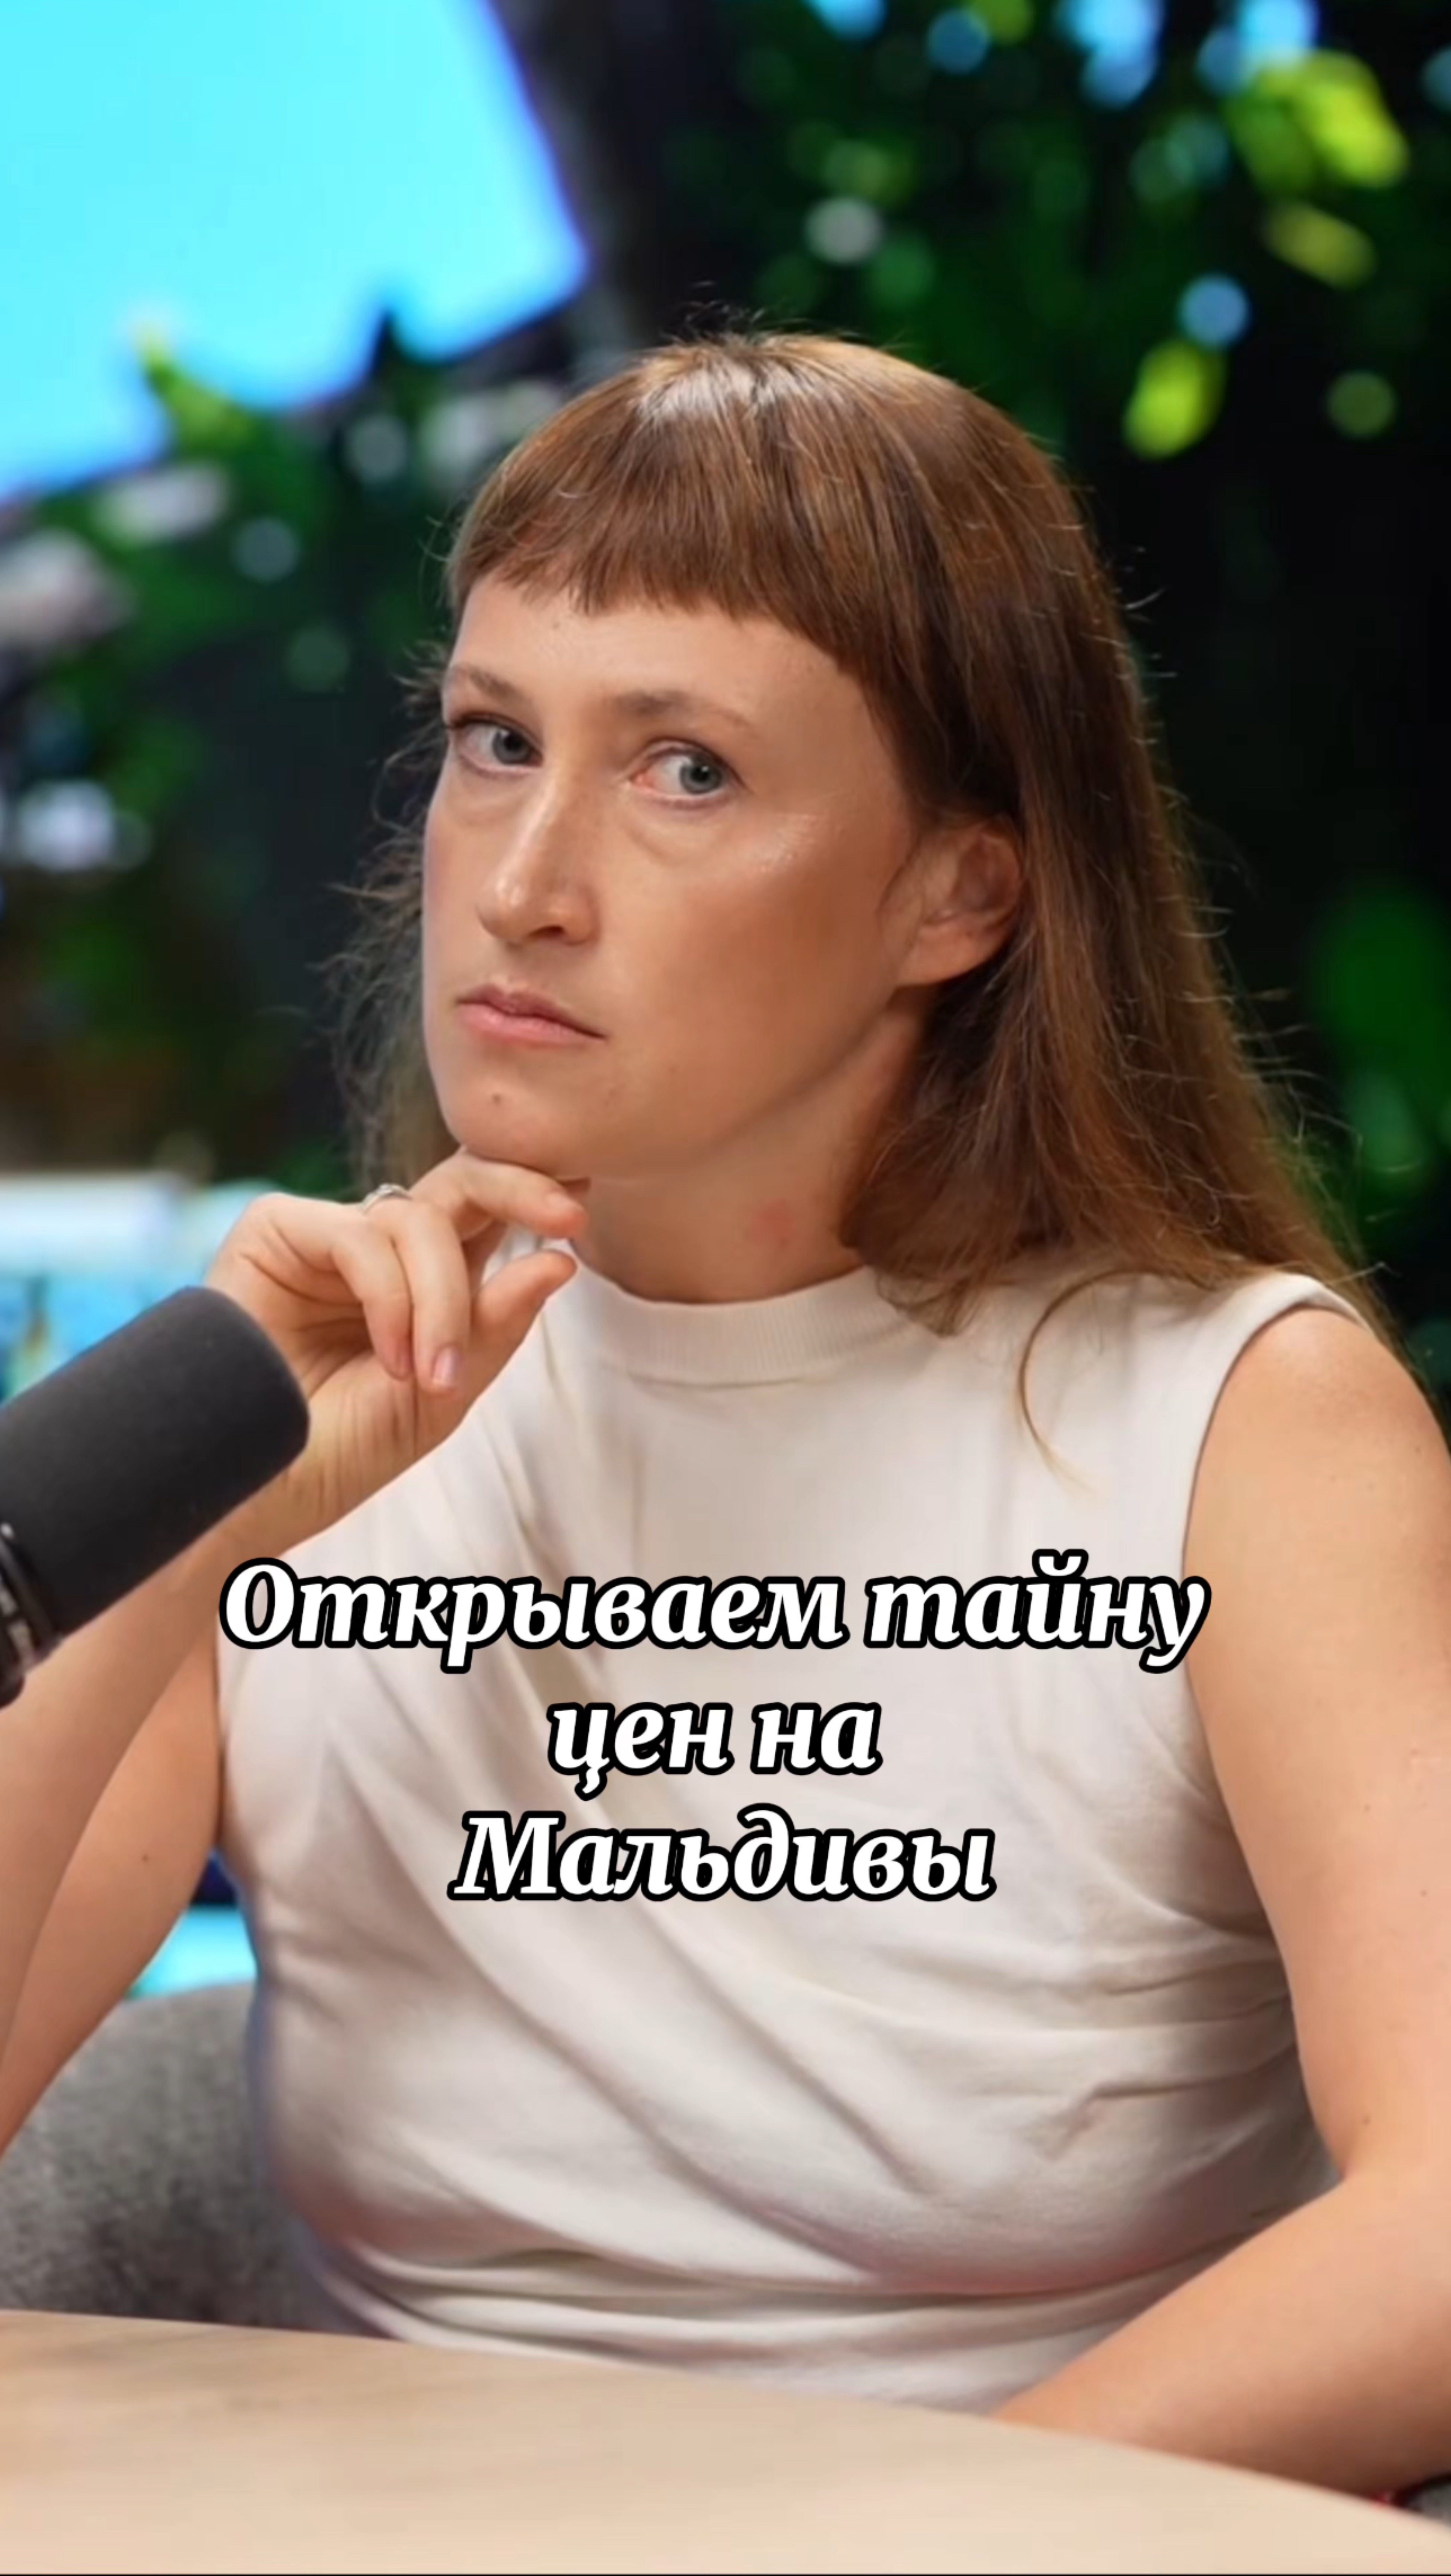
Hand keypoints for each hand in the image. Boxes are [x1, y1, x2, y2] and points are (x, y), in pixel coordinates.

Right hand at [204, 1151, 587, 1552]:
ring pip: (416, 1220)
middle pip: (458, 1183)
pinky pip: (360, 1235)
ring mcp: (326, 1237)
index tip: (586, 1206)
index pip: (486, 1215)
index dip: (535, 1194)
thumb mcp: (445, 1393)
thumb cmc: (344, 1451)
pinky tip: (389, 1357)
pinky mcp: (274, 1231)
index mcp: (422, 1282)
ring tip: (428, 1375)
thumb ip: (496, 1324)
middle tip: (569, 1216)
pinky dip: (391, 1298)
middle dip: (520, 1189)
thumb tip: (560, 1259)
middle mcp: (378, 1251)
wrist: (259, 1486)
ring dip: (441, 1301)